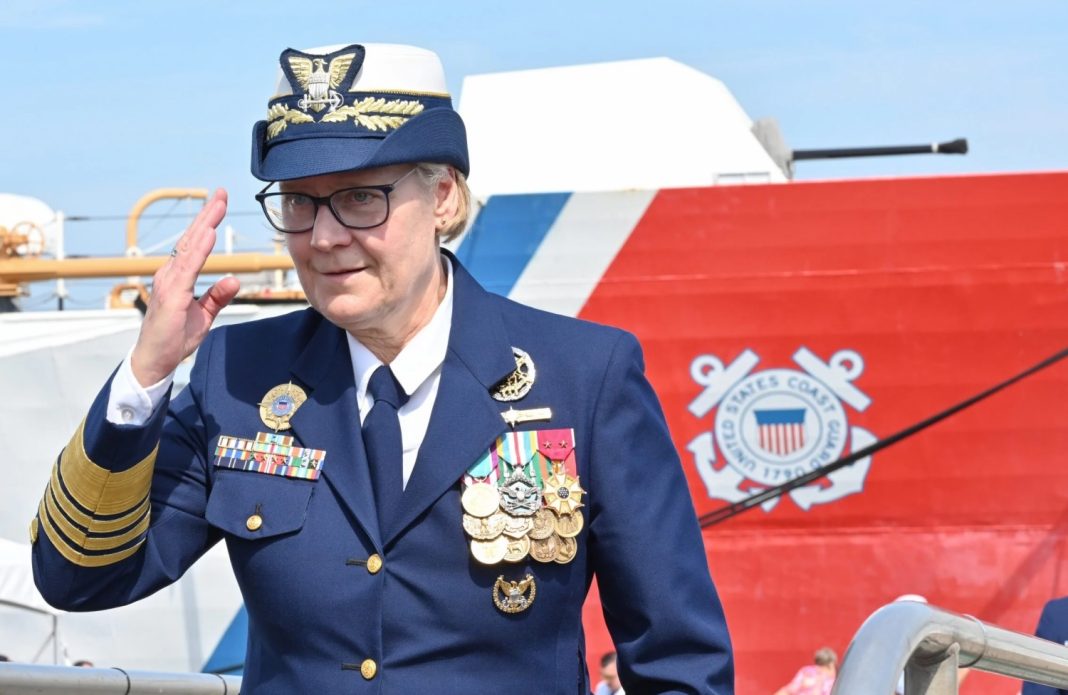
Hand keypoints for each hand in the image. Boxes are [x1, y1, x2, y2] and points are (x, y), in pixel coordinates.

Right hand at [130, 189, 240, 386]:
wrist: (154, 361)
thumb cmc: (173, 339)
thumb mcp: (203, 315)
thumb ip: (216, 296)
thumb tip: (233, 279)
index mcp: (177, 277)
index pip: (194, 245)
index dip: (207, 223)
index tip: (219, 203)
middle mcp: (170, 274)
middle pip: (191, 238)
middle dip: (207, 214)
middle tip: (221, 193)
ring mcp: (168, 283)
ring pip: (189, 247)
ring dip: (204, 225)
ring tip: (217, 205)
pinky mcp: (171, 295)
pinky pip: (187, 268)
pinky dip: (198, 250)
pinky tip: (208, 234)